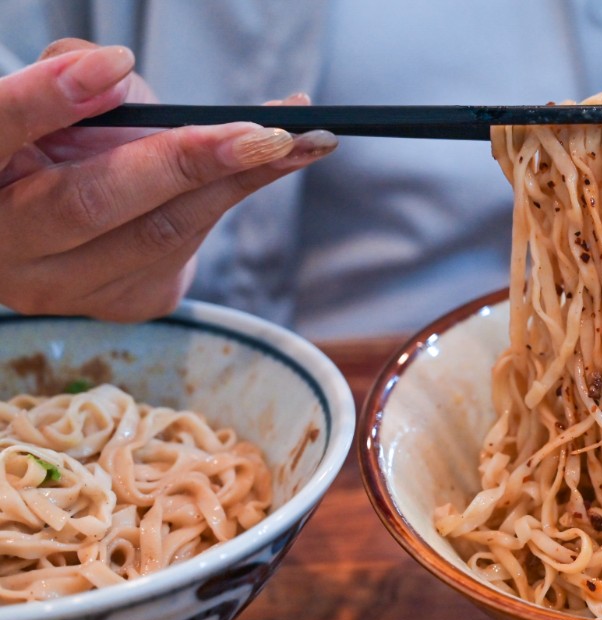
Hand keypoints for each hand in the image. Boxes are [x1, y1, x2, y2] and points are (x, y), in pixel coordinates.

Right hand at [0, 38, 337, 320]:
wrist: (74, 225)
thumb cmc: (62, 140)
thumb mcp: (56, 99)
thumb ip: (74, 78)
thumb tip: (119, 77)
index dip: (46, 100)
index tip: (116, 63)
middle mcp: (7, 245)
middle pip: (92, 203)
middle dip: (187, 160)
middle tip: (264, 131)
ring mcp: (63, 288)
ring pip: (159, 232)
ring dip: (239, 180)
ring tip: (301, 140)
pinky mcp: (123, 303)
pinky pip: (189, 248)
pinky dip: (234, 196)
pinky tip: (275, 163)